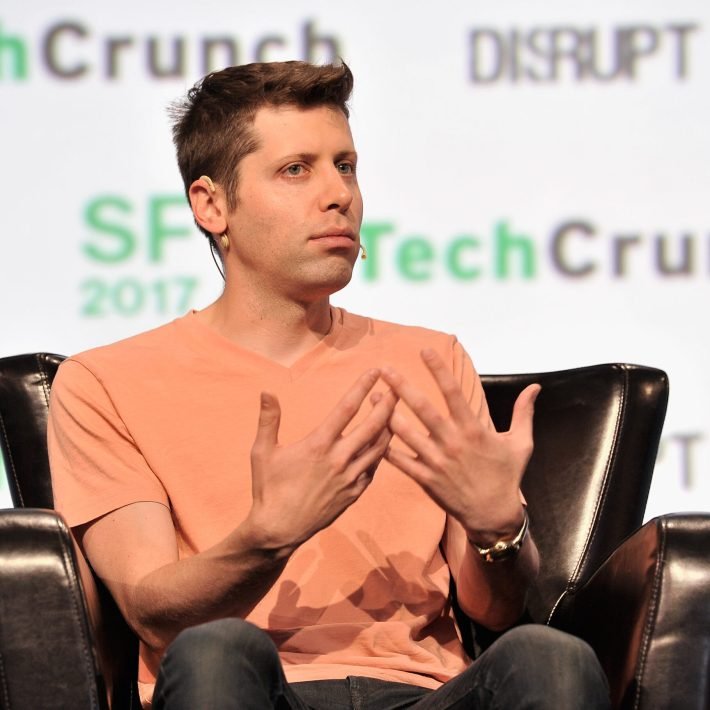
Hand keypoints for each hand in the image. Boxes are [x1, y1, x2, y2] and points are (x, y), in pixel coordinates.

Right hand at [248, 369, 396, 552]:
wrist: (279, 530)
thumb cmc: (268, 489)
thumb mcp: (262, 452)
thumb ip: (269, 420)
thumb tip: (267, 392)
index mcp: (319, 444)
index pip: (347, 408)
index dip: (362, 387)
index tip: (375, 371)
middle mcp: (339, 459)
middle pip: (373, 425)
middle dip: (388, 403)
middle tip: (397, 386)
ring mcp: (350, 477)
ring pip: (380, 447)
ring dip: (389, 426)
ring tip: (394, 410)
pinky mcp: (355, 493)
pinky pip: (374, 467)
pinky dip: (381, 452)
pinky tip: (383, 443)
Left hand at [381, 349, 539, 539]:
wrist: (494, 516)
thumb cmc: (507, 477)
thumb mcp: (521, 444)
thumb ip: (524, 412)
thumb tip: (535, 387)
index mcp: (473, 430)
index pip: (453, 393)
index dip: (439, 370)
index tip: (424, 351)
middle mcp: (453, 443)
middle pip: (423, 410)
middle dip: (402, 387)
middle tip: (384, 369)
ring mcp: (437, 462)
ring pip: (406, 434)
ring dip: (387, 413)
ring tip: (373, 395)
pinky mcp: (426, 479)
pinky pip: (401, 461)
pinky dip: (385, 447)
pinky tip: (372, 432)